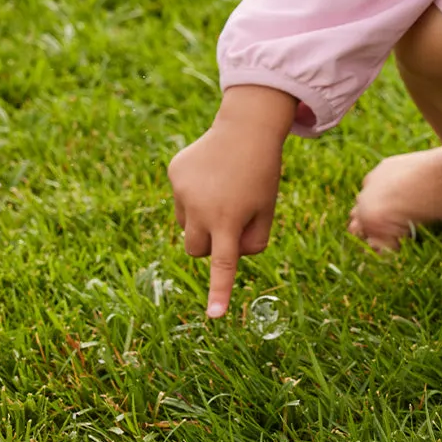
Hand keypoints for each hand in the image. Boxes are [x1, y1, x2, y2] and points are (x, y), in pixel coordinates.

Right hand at [167, 85, 295, 317]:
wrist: (248, 126)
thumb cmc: (262, 172)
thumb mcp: (267, 208)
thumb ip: (253, 241)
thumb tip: (228, 257)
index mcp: (229, 219)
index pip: (223, 263)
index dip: (219, 291)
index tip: (214, 315)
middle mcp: (201, 208)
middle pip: (196, 249)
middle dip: (210, 244)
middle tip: (231, 218)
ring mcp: (183, 191)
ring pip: (186, 223)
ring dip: (202, 216)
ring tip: (224, 188)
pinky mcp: (175, 174)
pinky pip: (181, 198)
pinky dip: (194, 192)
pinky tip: (212, 171)